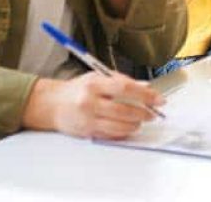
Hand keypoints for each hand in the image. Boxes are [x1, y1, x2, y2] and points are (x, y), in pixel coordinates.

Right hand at [22, 72, 164, 139]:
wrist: (51, 104)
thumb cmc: (77, 89)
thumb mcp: (98, 77)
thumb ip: (122, 81)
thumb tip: (145, 86)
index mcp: (94, 84)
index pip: (125, 88)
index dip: (145, 94)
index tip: (159, 99)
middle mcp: (90, 101)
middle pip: (124, 110)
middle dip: (143, 113)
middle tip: (153, 113)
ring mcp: (88, 119)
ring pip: (119, 125)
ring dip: (135, 124)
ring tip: (141, 120)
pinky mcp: (87, 132)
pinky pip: (111, 134)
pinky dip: (123, 132)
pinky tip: (129, 127)